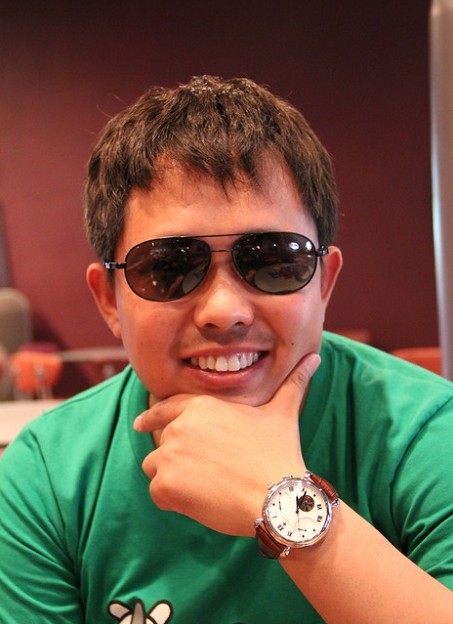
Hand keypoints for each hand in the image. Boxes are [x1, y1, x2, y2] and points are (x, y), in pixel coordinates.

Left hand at [135, 353, 320, 536]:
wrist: (278, 495)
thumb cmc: (279, 452)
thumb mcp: (283, 412)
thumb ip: (294, 383)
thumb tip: (316, 357)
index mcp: (200, 405)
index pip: (163, 408)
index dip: (150, 417)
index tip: (138, 424)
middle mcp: (179, 426)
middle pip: (160, 441)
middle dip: (175, 456)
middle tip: (200, 472)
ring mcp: (169, 455)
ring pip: (154, 467)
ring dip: (171, 478)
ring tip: (202, 487)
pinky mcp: (165, 485)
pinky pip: (157, 494)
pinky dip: (173, 501)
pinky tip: (199, 502)